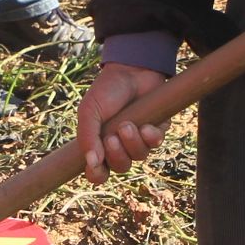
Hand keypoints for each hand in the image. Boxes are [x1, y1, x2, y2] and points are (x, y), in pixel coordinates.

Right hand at [77, 63, 169, 179]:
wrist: (130, 69)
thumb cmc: (106, 90)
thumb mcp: (89, 111)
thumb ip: (88, 137)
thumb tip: (91, 163)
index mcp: (100, 144)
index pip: (98, 172)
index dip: (97, 175)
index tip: (96, 167)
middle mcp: (121, 146)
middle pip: (121, 167)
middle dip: (117, 155)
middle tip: (112, 138)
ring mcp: (139, 139)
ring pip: (140, 156)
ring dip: (133, 144)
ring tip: (127, 125)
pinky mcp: (157, 130)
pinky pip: (156, 143)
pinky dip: (151, 137)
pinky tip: (146, 126)